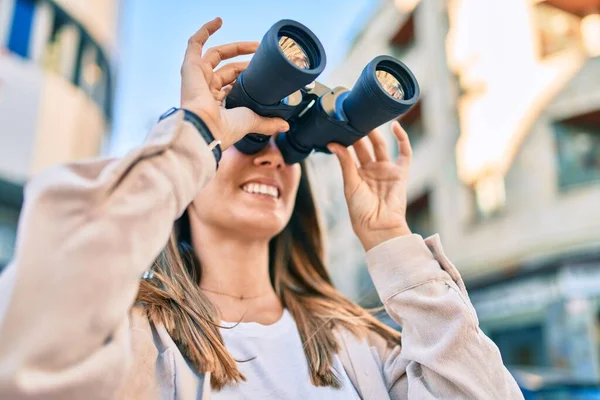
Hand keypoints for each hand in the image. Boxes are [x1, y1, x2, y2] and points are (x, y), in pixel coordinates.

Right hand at [179, 18, 288, 149]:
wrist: (206, 128)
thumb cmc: (223, 129)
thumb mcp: (251, 121)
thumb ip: (267, 122)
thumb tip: (285, 125)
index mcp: (217, 104)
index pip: (232, 84)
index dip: (246, 76)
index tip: (261, 72)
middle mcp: (205, 90)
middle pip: (227, 69)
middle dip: (246, 63)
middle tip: (262, 58)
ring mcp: (197, 78)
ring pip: (216, 55)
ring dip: (236, 47)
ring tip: (255, 45)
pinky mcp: (190, 68)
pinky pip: (195, 44)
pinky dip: (205, 31)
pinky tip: (218, 21)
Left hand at [327, 121, 412, 250]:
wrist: (378, 226)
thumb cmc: (360, 210)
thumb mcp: (349, 183)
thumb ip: (345, 162)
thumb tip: (333, 143)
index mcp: (357, 174)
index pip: (352, 151)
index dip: (348, 139)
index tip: (341, 124)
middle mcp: (371, 170)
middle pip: (366, 146)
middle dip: (361, 133)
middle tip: (354, 117)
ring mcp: (386, 171)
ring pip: (381, 146)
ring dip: (376, 133)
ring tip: (368, 117)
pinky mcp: (401, 173)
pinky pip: (404, 152)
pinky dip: (402, 138)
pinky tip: (394, 126)